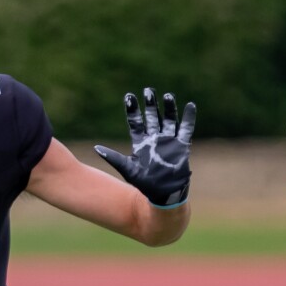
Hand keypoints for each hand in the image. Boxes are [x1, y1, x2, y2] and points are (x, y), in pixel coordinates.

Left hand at [94, 87, 194, 207]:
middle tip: (148, 90)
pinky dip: (188, 118)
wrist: (164, 195)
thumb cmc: (145, 184)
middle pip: (152, 118)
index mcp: (141, 143)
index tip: (129, 96)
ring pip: (168, 120)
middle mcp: (154, 139)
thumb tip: (95, 148)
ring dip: (168, 108)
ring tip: (167, 95)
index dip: (133, 110)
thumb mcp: (128, 169)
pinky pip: (185, 129)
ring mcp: (168, 141)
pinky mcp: (181, 146)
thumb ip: (114, 157)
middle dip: (150, 105)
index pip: (136, 122)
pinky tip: (190, 106)